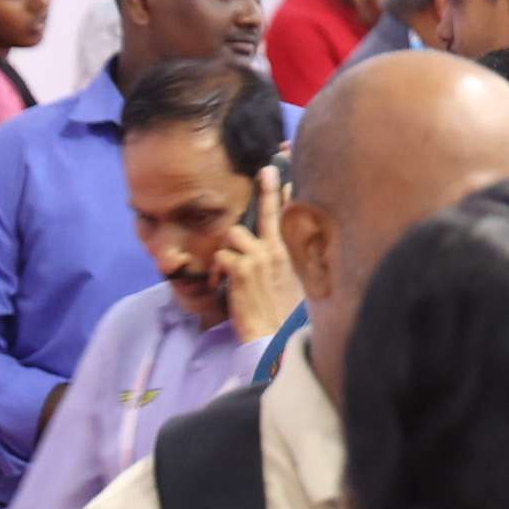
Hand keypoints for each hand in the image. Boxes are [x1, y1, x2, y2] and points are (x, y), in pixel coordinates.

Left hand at [215, 166, 302, 341]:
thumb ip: (281, 262)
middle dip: (268, 189)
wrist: (274, 337)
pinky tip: (223, 284)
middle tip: (267, 170)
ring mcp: (260, 258)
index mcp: (289, 254)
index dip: (287, 193)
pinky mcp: (242, 270)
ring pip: (233, 234)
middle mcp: (277, 251)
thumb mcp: (290, 284)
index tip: (286, 172)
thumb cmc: (279, 315)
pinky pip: (222, 255)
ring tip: (229, 270)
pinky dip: (218, 269)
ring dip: (227, 249)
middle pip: (268, 211)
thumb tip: (273, 249)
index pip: (288, 217)